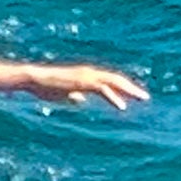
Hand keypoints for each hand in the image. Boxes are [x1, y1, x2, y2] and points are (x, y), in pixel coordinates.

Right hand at [17, 63, 146, 110]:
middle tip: (146, 97)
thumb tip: (82, 100)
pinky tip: (122, 107)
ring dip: (129, 90)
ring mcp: (87, 76)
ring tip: (141, 98)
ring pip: (113, 81)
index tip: (135, 96)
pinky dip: (113, 98)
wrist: (35, 80)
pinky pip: (102, 90)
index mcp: (88, 76)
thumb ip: (75, 95)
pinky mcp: (82, 82)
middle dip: (132, 88)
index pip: (110, 80)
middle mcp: (90, 73)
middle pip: (116, 79)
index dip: (123, 87)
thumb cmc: (47, 87)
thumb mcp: (65, 94)